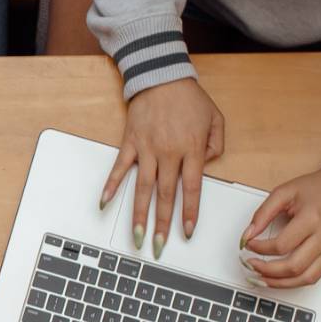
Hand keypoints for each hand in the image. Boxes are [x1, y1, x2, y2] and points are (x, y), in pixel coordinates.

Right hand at [100, 78, 227, 256]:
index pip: (192, 188)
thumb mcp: (216, 119)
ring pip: (142, 187)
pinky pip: (119, 168)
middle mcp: (168, 152)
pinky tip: (104, 202)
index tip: (186, 232)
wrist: (161, 75)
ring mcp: (147, 148)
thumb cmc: (189, 97)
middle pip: (165, 194)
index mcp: (191, 149)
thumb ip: (216, 145)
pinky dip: (111, 185)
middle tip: (159, 246)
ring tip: (137, 235)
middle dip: (163, 223)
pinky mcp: (130, 142)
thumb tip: (206, 165)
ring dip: (139, 214)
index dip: (189, 212)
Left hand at [239, 168, 320, 287]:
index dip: (259, 248)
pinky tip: (278, 279)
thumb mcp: (283, 192)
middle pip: (293, 266)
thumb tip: (248, 234)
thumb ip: (263, 214)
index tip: (249, 244)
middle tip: (251, 264)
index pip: (281, 245)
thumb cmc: (315, 189)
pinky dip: (293, 283)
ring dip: (279, 283)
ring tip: (261, 278)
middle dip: (266, 270)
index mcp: (312, 219)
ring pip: (304, 278)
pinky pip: (313, 277)